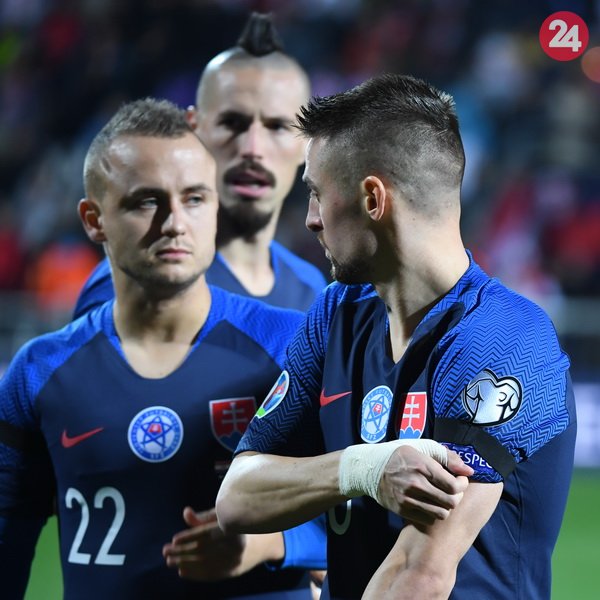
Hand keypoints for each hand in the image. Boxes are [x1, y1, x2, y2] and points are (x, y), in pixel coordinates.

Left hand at [163, 507, 284, 580]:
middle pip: (204, 550)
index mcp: (233, 527)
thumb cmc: (237, 525)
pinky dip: (195, 573)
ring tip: (169, 561)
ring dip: (185, 563)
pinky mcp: (233, 572)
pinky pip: (211, 574)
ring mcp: (235, 560)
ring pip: (205, 563)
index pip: (207, 534)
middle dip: (182, 551)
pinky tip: (182, 570)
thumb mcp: (223, 517)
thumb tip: (186, 513)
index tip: (174, 539)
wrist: (262, 543)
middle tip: (166, 551)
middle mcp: (236, 545)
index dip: (189, 537)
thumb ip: (204, 517)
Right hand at [377, 447, 471, 525]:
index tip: (460, 480)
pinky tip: (430, 503)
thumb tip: (469, 470)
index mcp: (422, 466)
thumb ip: (447, 456)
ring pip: (442, 514)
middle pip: (451, 502)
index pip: (454, 486)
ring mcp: (408, 499)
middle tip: (453, 490)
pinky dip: (433, 513)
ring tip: (441, 497)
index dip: (462, 485)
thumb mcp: (422, 446)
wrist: (370, 468)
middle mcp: (416, 484)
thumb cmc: (400, 454)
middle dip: (457, 496)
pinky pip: (428, 519)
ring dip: (446, 506)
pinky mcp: (402, 510)